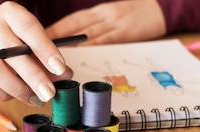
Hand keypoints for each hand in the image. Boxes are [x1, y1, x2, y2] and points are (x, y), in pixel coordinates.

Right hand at [0, 2, 73, 105]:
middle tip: (48, 93)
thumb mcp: (35, 44)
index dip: (45, 49)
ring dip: (17, 88)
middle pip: (10, 52)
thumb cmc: (17, 42)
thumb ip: (49, 60)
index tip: (59, 68)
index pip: (28, 28)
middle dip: (33, 76)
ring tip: (32, 98)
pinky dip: (0, 94)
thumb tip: (65, 76)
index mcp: (10, 12)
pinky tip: (12, 95)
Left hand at [45, 0, 166, 44]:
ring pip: (86, 34)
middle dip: (54, 38)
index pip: (71, 21)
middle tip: (37, 49)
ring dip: (69, 45)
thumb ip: (97, 29)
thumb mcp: (113, 18)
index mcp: (98, 12)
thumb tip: (77, 44)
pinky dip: (90, 47)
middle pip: (73, 27)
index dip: (53, 30)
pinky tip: (79, 54)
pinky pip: (104, 39)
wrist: (162, 8)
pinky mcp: (125, 31)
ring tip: (52, 56)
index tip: (37, 40)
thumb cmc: (137, 16)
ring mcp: (113, 22)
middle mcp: (102, 15)